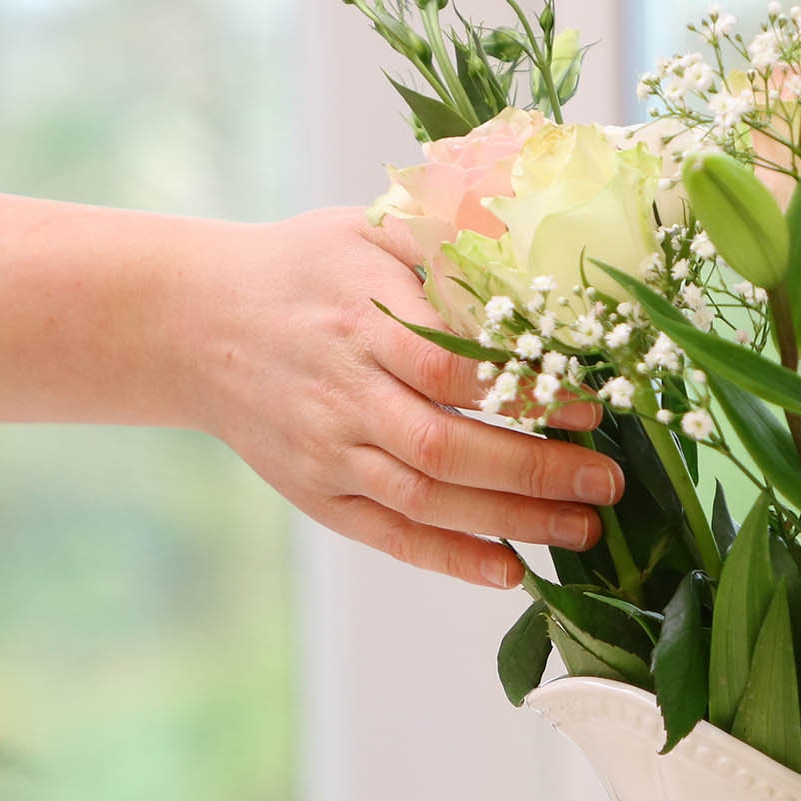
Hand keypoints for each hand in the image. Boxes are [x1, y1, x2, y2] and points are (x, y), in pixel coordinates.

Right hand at [189, 209, 621, 589]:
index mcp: (360, 319)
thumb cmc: (305, 270)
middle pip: (446, 446)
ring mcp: (328, 450)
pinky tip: (510, 572)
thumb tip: (530, 248)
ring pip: (426, 499)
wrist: (193, 321)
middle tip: (607, 483)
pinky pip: (390, 536)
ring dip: (511, 521)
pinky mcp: (318, 494)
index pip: (452, 367)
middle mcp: (343, 391)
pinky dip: (451, 559)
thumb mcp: (364, 228)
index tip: (593, 406)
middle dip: (535, 471)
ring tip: (583, 530)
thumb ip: (442, 239)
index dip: (525, 393)